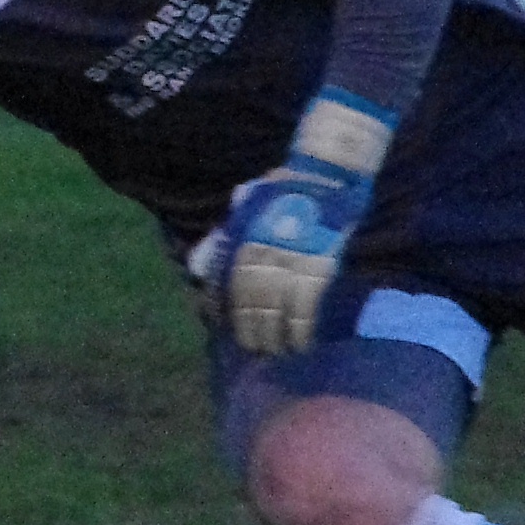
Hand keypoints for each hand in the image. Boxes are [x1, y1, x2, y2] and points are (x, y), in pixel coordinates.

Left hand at [185, 89, 396, 355]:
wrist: (330, 173)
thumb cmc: (288, 189)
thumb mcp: (246, 205)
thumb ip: (223, 236)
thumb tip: (195, 268)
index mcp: (245, 237)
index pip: (226, 284)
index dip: (222, 310)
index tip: (223, 327)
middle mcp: (264, 251)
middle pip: (251, 303)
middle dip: (250, 331)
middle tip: (255, 349)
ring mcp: (293, 259)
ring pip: (277, 310)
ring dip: (276, 337)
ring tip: (279, 352)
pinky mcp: (321, 264)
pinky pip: (306, 305)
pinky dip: (302, 328)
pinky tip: (302, 342)